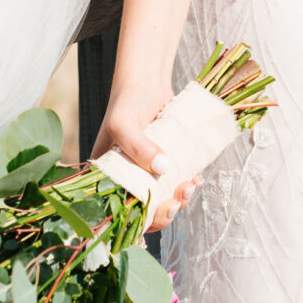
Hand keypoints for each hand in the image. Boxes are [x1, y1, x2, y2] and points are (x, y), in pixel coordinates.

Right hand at [91, 81, 201, 232]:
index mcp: (106, 177)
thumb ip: (138, 147)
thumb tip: (163, 168)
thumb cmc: (127, 101)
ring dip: (179, 199)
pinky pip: (174, 183)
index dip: (140, 220)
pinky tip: (196, 178)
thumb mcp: (124, 124)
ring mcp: (146, 172)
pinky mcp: (163, 164)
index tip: (161, 211)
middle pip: (143, 210)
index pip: (118, 212)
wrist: (147, 82)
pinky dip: (186, 185)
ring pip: (162, 199)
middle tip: (179, 201)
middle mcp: (125, 178)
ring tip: (191, 186)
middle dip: (165, 212)